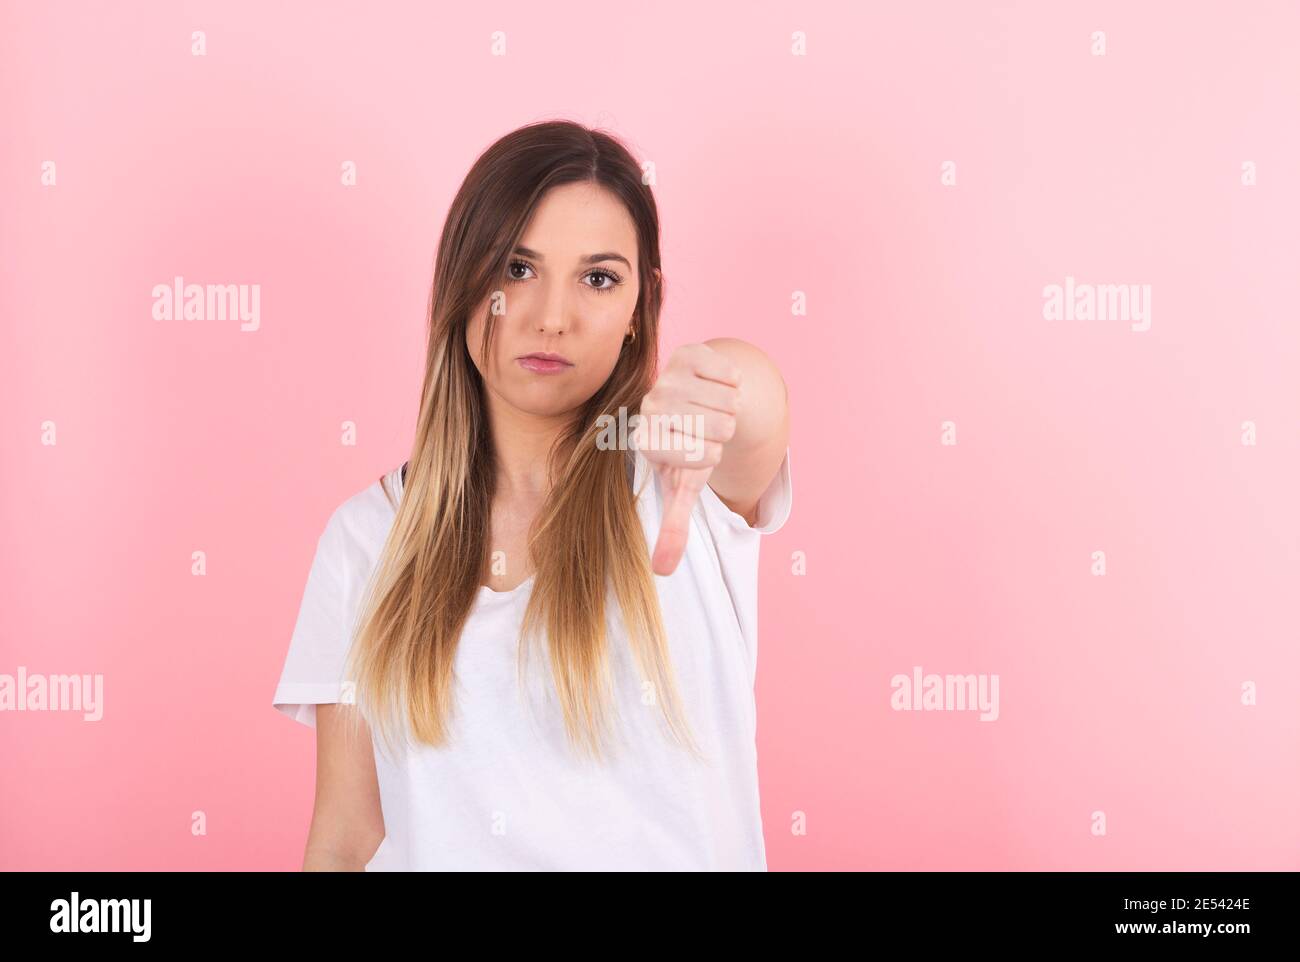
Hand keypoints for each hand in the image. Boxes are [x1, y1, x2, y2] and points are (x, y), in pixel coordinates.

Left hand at [634, 343, 742, 575]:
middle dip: (722, 431)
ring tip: (710, 408)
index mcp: (647, 442)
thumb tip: (662, 573)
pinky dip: (732, 383)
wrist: (695, 400)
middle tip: (705, 428)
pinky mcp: (688, 352)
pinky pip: (730, 374)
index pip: (704, 457)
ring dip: (729, 407)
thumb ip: (674, 528)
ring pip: (728, 401)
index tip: (694, 451)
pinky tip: (715, 385)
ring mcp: (668, 376)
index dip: (711, 457)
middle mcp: (650, 407)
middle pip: (718, 427)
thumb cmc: (689, 446)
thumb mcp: (684, 485)